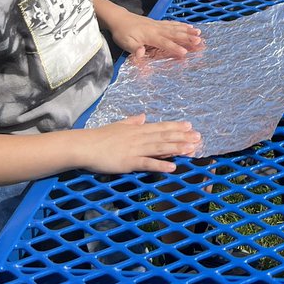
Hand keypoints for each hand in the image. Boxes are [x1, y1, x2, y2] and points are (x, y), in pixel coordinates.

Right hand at [80, 114, 201, 173]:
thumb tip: (143, 116)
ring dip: (177, 148)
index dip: (175, 127)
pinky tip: (173, 167)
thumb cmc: (99, 136)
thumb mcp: (118, 125)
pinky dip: (161, 165)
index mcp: (137, 129)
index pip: (160, 127)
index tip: (189, 126)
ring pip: (160, 148)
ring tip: (191, 149)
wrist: (85, 145)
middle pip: (164, 136)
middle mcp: (139, 137)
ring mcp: (135, 149)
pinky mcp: (129, 162)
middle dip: (182, 137)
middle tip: (198, 137)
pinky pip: (148, 163)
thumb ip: (132, 122)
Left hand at [107, 10, 204, 58]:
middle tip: (199, 41)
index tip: (185, 52)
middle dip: (187, 37)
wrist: (119, 18)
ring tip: (199, 33)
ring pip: (175, 28)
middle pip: (174, 34)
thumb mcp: (125, 43)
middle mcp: (157, 29)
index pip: (164, 43)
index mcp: (150, 36)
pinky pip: (172, 23)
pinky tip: (189, 26)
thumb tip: (142, 54)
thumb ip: (135, 49)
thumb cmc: (123, 33)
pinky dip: (181, 25)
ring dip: (187, 30)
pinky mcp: (158, 23)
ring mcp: (158, 25)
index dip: (174, 48)